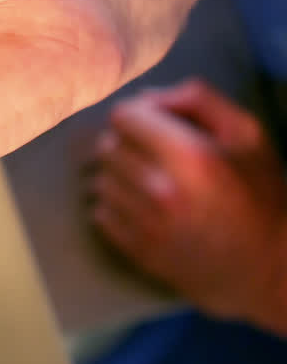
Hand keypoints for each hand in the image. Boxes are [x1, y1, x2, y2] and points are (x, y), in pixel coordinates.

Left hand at [89, 79, 286, 332]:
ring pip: (100, 179)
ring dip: (117, 174)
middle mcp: (161, 188)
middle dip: (125, 143)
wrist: (265, 266)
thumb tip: (147, 96)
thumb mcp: (247, 134)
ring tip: (147, 180)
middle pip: (107, 146)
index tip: (153, 125)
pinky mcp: (136, 249)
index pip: (124, 116)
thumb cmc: (260, 193)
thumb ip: (199, 100)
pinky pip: (99, 212)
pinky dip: (114, 205)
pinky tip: (140, 206)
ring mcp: (146, 223)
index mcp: (190, 155)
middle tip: (152, 153)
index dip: (136, 115)